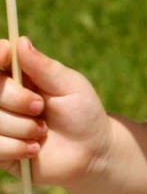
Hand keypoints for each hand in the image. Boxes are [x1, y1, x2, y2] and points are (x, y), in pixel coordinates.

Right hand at [0, 37, 112, 190]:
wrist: (90, 152)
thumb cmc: (82, 113)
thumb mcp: (69, 86)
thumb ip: (44, 67)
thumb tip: (21, 41)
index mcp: (17, 74)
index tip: (5, 55)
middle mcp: (3, 96)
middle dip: (16, 99)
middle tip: (40, 107)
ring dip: (21, 127)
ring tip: (41, 132)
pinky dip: (16, 148)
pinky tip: (33, 148)